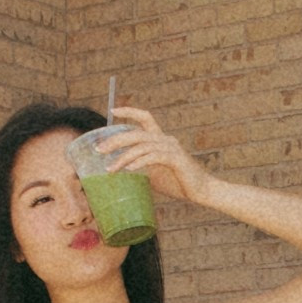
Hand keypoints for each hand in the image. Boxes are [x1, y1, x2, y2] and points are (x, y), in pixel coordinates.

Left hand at [100, 106, 214, 204]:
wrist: (202, 191)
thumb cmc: (179, 183)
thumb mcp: (155, 173)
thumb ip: (142, 167)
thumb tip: (122, 170)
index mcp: (161, 139)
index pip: (145, 117)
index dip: (130, 111)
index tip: (113, 111)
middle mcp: (166, 139)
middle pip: (136, 133)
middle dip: (115, 140)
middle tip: (99, 150)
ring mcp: (171, 148)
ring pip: (141, 147)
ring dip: (123, 157)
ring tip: (110, 169)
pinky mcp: (175, 159)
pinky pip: (153, 157)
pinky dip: (139, 162)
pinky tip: (128, 169)